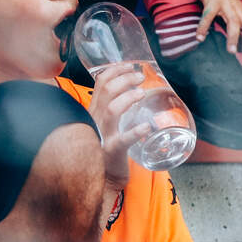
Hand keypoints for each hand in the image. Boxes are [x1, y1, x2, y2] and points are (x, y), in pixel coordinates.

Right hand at [88, 63, 148, 186]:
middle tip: (140, 77)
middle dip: (125, 79)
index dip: (115, 70)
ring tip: (142, 93)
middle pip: (106, 91)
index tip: (129, 65)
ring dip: (128, 97)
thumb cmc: (107, 147)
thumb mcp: (105, 124)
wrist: (101, 176)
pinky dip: (136, 131)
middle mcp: (95, 119)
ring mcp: (103, 135)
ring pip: (112, 110)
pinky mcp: (113, 150)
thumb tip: (133, 89)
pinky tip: (147, 126)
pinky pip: (124, 139)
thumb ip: (112, 108)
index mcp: (94, 110)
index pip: (100, 82)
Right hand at [190, 0, 241, 61]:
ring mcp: (226, 3)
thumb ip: (233, 28)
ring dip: (233, 37)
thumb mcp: (227, 13)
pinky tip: (199, 38)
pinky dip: (204, 27)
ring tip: (230, 52)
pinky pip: (208, 15)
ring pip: (233, 22)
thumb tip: (240, 48)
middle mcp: (237, 9)